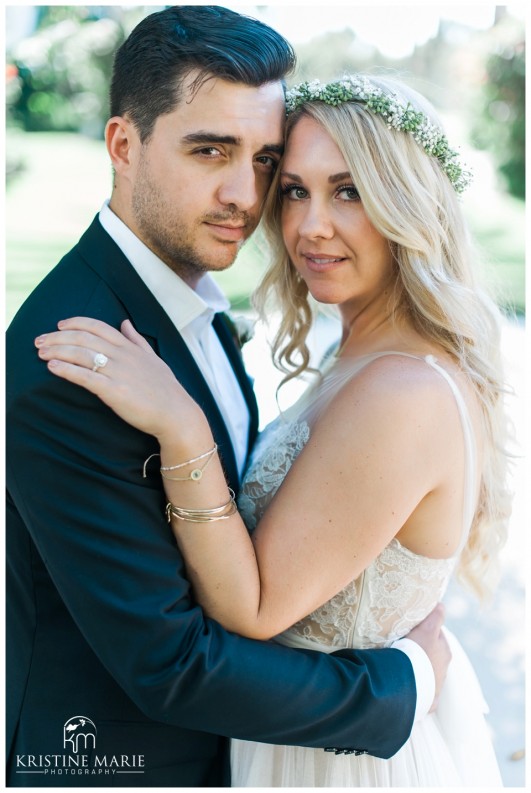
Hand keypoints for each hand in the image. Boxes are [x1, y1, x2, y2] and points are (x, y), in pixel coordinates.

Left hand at [35, 317, 207, 446]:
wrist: (176, 414)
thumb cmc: (166, 389)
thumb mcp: (153, 358)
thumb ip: (137, 340)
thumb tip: (125, 323)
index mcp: (130, 347)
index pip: (98, 327)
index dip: (76, 323)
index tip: (59, 325)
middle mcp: (122, 356)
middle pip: (84, 338)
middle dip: (58, 337)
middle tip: (39, 340)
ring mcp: (118, 373)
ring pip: (81, 354)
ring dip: (57, 350)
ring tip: (40, 352)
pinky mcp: (114, 391)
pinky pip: (85, 376)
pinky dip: (66, 370)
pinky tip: (52, 367)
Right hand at [406, 604, 450, 711]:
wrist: (407, 682)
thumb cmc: (417, 653)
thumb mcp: (427, 629)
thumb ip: (435, 616)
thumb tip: (441, 604)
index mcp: (444, 652)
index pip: (437, 636)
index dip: (425, 630)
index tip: (412, 629)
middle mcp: (443, 669)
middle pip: (433, 655)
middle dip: (423, 651)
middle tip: (405, 645)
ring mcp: (435, 687)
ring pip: (427, 673)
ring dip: (418, 669)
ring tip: (402, 665)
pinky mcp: (426, 701)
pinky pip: (421, 693)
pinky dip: (415, 689)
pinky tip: (405, 686)